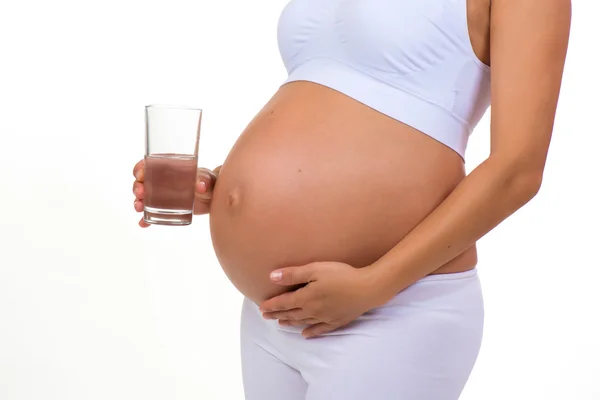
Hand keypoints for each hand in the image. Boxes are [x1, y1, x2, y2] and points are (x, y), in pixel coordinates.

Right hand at [132, 159, 220, 227]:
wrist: (213, 197)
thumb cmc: (208, 181)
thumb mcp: (208, 178)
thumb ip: (205, 179)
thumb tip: (200, 186)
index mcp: (168, 167)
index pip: (149, 164)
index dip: (140, 168)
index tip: (140, 175)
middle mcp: (161, 181)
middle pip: (142, 182)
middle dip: (137, 187)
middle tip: (140, 194)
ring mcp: (161, 195)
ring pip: (143, 198)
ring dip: (138, 202)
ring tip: (139, 208)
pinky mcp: (165, 208)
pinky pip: (151, 214)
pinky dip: (146, 219)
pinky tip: (143, 223)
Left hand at [259, 262, 384, 337]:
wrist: (367, 288)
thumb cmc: (341, 275)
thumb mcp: (315, 269)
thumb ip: (293, 274)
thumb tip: (272, 277)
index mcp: (306, 297)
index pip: (283, 303)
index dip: (271, 305)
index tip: (261, 308)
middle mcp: (313, 310)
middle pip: (291, 313)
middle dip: (277, 314)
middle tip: (266, 317)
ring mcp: (325, 317)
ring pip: (303, 322)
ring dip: (290, 322)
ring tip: (281, 323)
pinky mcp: (337, 321)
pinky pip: (320, 329)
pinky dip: (311, 332)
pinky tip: (306, 335)